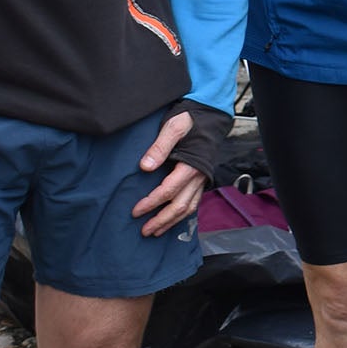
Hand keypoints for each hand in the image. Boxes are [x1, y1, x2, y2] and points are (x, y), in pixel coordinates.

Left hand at [131, 110, 206, 236]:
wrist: (210, 115)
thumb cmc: (190, 119)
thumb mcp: (173, 126)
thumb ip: (159, 147)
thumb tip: (145, 166)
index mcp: (191, 166)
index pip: (169, 190)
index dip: (152, 202)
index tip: (136, 211)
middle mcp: (198, 176)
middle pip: (180, 206)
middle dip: (162, 220)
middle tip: (145, 231)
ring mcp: (201, 179)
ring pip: (189, 208)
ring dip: (172, 222)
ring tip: (156, 231)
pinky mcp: (202, 179)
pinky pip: (194, 202)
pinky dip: (183, 214)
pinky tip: (173, 219)